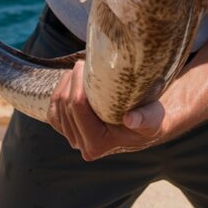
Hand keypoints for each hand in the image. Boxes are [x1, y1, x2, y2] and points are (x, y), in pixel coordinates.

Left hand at [47, 60, 169, 160]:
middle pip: (65, 106)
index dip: (78, 83)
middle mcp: (82, 145)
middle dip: (72, 80)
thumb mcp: (154, 118)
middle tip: (84, 61)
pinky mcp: (67, 129)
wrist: (146, 123)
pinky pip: (54, 109)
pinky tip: (72, 80)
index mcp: (97, 145)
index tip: (85, 63)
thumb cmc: (151, 118)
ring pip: (57, 106)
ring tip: (80, 69)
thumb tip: (130, 119)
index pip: (78, 108)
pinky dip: (60, 91)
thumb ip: (146, 119)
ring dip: (65, 84)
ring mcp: (73, 138)